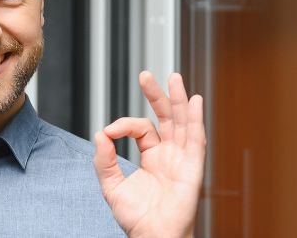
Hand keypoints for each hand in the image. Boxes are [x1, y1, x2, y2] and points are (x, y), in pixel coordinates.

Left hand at [93, 71, 205, 237]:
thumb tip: (100, 134)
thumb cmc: (137, 218)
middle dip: (157, 95)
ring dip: (178, 99)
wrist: (153, 235)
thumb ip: (104, 160)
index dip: (124, 124)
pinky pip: (196, 139)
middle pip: (166, 117)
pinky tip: (194, 102)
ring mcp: (182, 158)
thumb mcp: (112, 186)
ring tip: (173, 77)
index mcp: (152, 157)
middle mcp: (169, 154)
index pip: (141, 128)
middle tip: (146, 75)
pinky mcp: (192, 167)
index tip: (109, 131)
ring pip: (182, 122)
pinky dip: (196, 120)